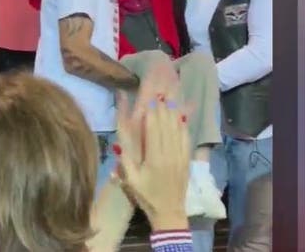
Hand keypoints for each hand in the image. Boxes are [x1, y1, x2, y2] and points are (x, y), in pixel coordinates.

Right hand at [113, 64, 189, 230]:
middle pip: (166, 126)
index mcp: (154, 159)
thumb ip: (125, 161)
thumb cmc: (147, 196)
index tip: (150, 100)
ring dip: (174, 113)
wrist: (170, 212)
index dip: (153, 115)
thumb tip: (117, 142)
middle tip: (160, 92)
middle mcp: (169, 154)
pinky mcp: (186, 159)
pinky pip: (186, 138)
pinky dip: (183, 125)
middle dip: (163, 108)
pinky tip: (181, 116)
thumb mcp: (131, 181)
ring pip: (177, 129)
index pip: (154, 131)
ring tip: (171, 97)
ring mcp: (180, 156)